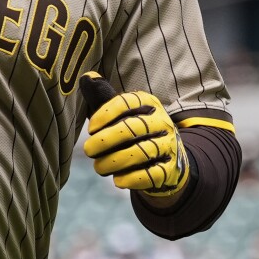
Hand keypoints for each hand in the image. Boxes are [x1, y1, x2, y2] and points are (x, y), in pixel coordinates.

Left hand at [80, 72, 189, 196]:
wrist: (166, 160)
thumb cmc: (134, 132)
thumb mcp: (120, 113)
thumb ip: (102, 96)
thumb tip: (86, 77)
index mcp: (148, 103)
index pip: (126, 102)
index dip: (106, 114)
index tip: (90, 129)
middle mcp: (162, 122)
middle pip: (133, 128)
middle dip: (106, 140)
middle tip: (88, 150)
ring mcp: (169, 145)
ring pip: (142, 152)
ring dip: (116, 161)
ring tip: (99, 168)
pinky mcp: (172, 169)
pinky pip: (153, 174)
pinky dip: (134, 178)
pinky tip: (118, 181)